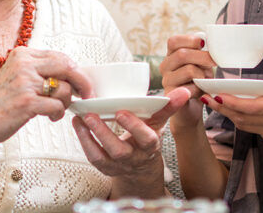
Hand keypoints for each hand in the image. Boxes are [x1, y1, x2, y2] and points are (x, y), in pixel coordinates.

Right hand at [0, 47, 93, 144]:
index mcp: (22, 55)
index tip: (81, 82)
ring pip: (65, 89)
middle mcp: (23, 65)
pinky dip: (58, 114)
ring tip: (56, 110)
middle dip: (82, 82)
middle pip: (67, 67)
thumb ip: (39, 71)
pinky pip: (57, 106)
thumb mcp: (17, 76)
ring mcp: (25, 83)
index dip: (75, 70)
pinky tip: (51, 117)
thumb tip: (72, 74)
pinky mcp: (27, 102)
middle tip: (86, 94)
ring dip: (66, 103)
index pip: (59, 56)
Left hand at [71, 87, 189, 195]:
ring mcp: (117, 165)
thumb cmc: (147, 140)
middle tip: (91, 114)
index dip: (134, 127)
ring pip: (101, 157)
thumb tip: (184, 91)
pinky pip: (92, 157)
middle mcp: (133, 158)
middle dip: (104, 133)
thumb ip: (168, 107)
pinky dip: (83, 140)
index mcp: (149, 146)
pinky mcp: (104, 167)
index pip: (145, 139)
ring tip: (80, 118)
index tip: (122, 112)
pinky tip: (77, 124)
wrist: (141, 170)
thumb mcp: (158, 124)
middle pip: (118, 150)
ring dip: (88, 137)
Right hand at [159, 34, 216, 126]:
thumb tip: (209, 39)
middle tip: (215, 62)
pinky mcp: (171, 95)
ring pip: (189, 70)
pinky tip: (201, 91)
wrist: (190, 108)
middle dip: (203, 56)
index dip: (190, 40)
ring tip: (206, 80)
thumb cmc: (198, 82)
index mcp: (171, 55)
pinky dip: (200, 89)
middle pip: (182, 54)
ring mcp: (166, 81)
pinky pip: (190, 88)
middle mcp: (165, 66)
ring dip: (203, 75)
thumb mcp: (201, 64)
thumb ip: (202, 52)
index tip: (204, 44)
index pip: (174, 41)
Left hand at [204, 55, 262, 149]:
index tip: (216, 95)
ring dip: (228, 115)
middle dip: (222, 108)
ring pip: (244, 126)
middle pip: (242, 117)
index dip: (231, 102)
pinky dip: (242, 120)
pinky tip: (233, 111)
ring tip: (214, 103)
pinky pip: (253, 130)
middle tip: (206, 97)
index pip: (251, 106)